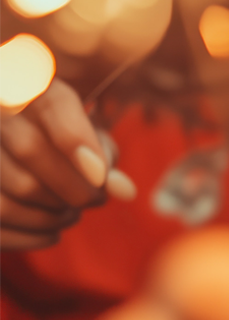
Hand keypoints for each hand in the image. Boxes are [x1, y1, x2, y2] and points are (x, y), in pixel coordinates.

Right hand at [0, 79, 134, 250]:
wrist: (15, 134)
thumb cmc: (55, 135)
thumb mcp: (81, 129)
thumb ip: (102, 151)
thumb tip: (125, 191)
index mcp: (24, 81)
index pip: (51, 103)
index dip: (78, 142)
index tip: (103, 179)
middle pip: (29, 149)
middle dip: (75, 187)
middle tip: (96, 200)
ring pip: (9, 192)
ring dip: (52, 215)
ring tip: (71, 215)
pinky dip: (29, 237)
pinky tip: (52, 234)